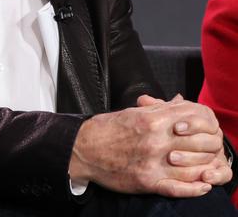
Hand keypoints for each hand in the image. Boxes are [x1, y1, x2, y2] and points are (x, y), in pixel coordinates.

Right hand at [69, 96, 227, 196]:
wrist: (82, 149)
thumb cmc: (106, 130)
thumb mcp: (133, 113)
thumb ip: (159, 109)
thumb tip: (179, 102)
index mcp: (152, 120)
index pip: (194, 119)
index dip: (206, 124)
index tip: (206, 129)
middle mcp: (155, 141)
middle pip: (200, 145)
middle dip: (209, 148)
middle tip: (209, 150)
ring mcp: (152, 162)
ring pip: (194, 168)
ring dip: (205, 169)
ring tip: (208, 168)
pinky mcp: (146, 181)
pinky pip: (179, 188)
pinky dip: (195, 189)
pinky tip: (202, 186)